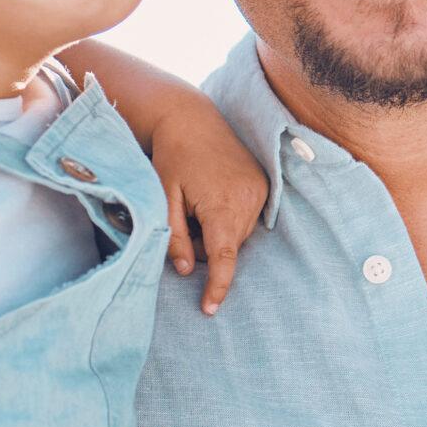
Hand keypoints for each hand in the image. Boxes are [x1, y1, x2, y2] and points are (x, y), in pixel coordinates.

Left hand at [148, 95, 268, 314]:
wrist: (191, 118)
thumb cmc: (172, 157)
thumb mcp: (164, 198)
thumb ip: (175, 237)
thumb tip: (187, 271)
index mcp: (221, 204)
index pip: (224, 257)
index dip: (218, 286)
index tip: (210, 309)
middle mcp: (248, 199)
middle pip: (229, 247)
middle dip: (207, 248)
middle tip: (185, 220)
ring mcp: (259, 191)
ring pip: (238, 235)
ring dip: (218, 233)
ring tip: (197, 204)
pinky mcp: (262, 185)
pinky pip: (246, 218)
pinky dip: (228, 219)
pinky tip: (211, 196)